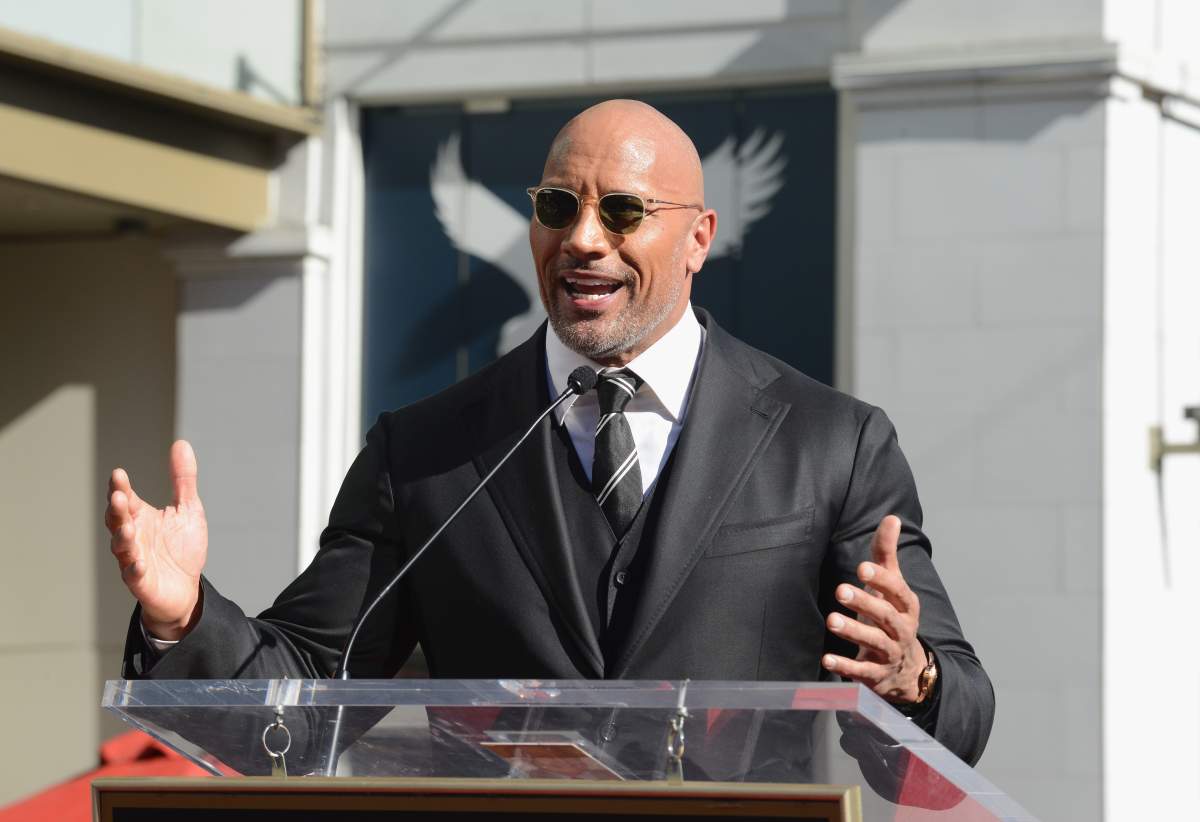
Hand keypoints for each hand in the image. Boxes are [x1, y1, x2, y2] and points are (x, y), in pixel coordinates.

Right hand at [105, 440, 207, 639]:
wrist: (186, 589)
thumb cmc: (181, 548)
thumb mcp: (188, 509)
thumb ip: (183, 479)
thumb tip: (181, 443)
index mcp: (141, 517)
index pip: (126, 499)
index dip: (120, 488)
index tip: (118, 474)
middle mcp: (133, 536)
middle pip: (118, 520)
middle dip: (117, 509)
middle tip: (119, 495)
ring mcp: (134, 559)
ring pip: (122, 547)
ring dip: (124, 537)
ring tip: (128, 526)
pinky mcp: (141, 582)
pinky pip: (134, 575)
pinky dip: (135, 569)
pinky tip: (139, 563)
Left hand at [822, 515, 927, 702]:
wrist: (907, 670)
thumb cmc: (892, 616)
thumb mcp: (892, 587)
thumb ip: (887, 554)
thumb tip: (892, 518)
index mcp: (906, 606)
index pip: (898, 591)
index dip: (882, 580)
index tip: (862, 567)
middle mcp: (902, 629)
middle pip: (886, 616)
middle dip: (864, 603)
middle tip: (840, 590)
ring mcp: (890, 654)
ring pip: (875, 642)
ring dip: (854, 632)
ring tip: (832, 620)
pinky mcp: (877, 676)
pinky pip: (863, 671)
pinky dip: (846, 666)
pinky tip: (827, 658)